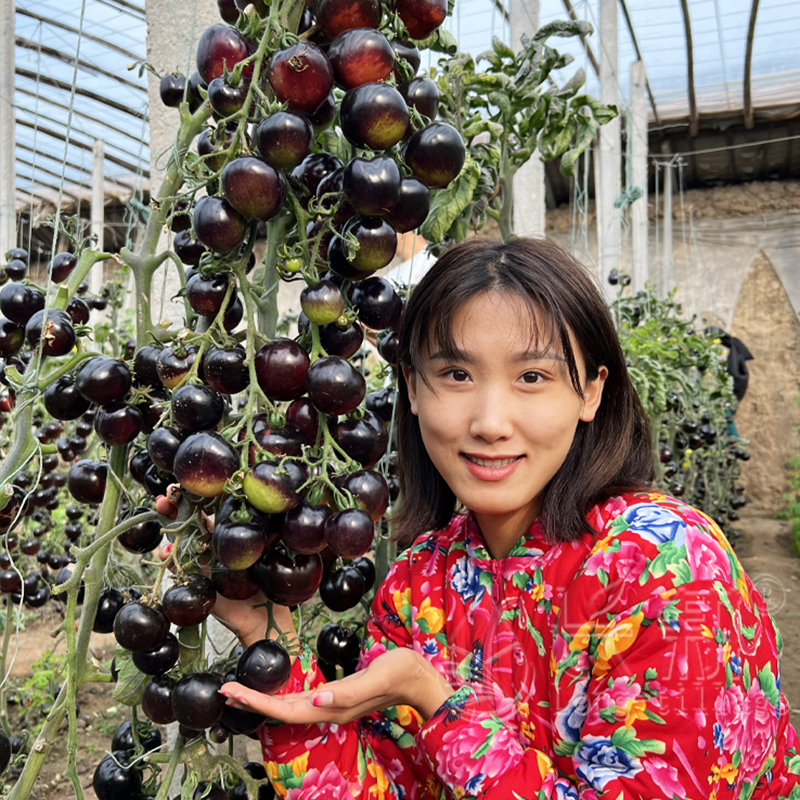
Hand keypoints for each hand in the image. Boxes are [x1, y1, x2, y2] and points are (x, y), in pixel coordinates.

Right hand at [155, 486, 296, 649]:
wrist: (264, 615)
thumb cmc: (270, 579)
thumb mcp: (266, 548)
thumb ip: (258, 525)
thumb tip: (256, 491)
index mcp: (233, 532)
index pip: (213, 506)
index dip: (200, 492)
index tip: (191, 481)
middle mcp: (215, 543)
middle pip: (191, 518)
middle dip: (177, 503)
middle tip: (166, 492)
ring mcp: (203, 561)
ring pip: (181, 538)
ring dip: (169, 523)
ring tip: (162, 508)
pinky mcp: (196, 580)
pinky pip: (178, 566)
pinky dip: (169, 558)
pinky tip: (165, 551)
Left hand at [220, 647, 454, 723]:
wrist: (422, 679)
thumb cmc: (403, 672)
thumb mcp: (379, 675)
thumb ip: (349, 692)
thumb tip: (317, 700)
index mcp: (334, 707)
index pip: (286, 710)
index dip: (257, 703)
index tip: (232, 691)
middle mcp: (329, 710)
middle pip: (281, 711)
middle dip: (251, 701)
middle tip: (222, 690)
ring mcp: (332, 705)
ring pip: (289, 707)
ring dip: (261, 700)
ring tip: (237, 691)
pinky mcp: (337, 697)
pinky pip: (300, 701)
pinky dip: (279, 697)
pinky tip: (271, 693)